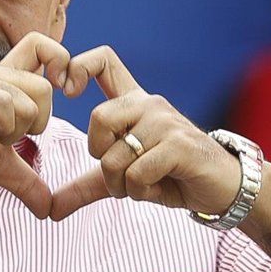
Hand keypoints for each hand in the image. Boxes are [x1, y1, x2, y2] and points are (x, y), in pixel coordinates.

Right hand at [0, 32, 70, 218]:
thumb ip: (23, 180)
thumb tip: (49, 210)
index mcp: (5, 85)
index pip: (45, 50)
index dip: (61, 65)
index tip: (59, 98)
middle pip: (46, 86)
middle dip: (37, 121)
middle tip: (7, 135)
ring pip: (31, 97)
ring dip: (16, 127)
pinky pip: (4, 103)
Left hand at [50, 45, 240, 220]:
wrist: (220, 189)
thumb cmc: (172, 176)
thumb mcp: (123, 180)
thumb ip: (86, 187)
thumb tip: (50, 210)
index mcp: (134, 103)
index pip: (103, 60)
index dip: (78, 66)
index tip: (66, 90)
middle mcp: (149, 104)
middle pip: (98, 118)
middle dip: (102, 158)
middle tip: (122, 175)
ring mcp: (165, 121)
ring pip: (115, 155)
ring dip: (122, 184)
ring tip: (145, 185)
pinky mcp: (178, 144)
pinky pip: (136, 173)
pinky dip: (141, 191)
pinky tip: (160, 188)